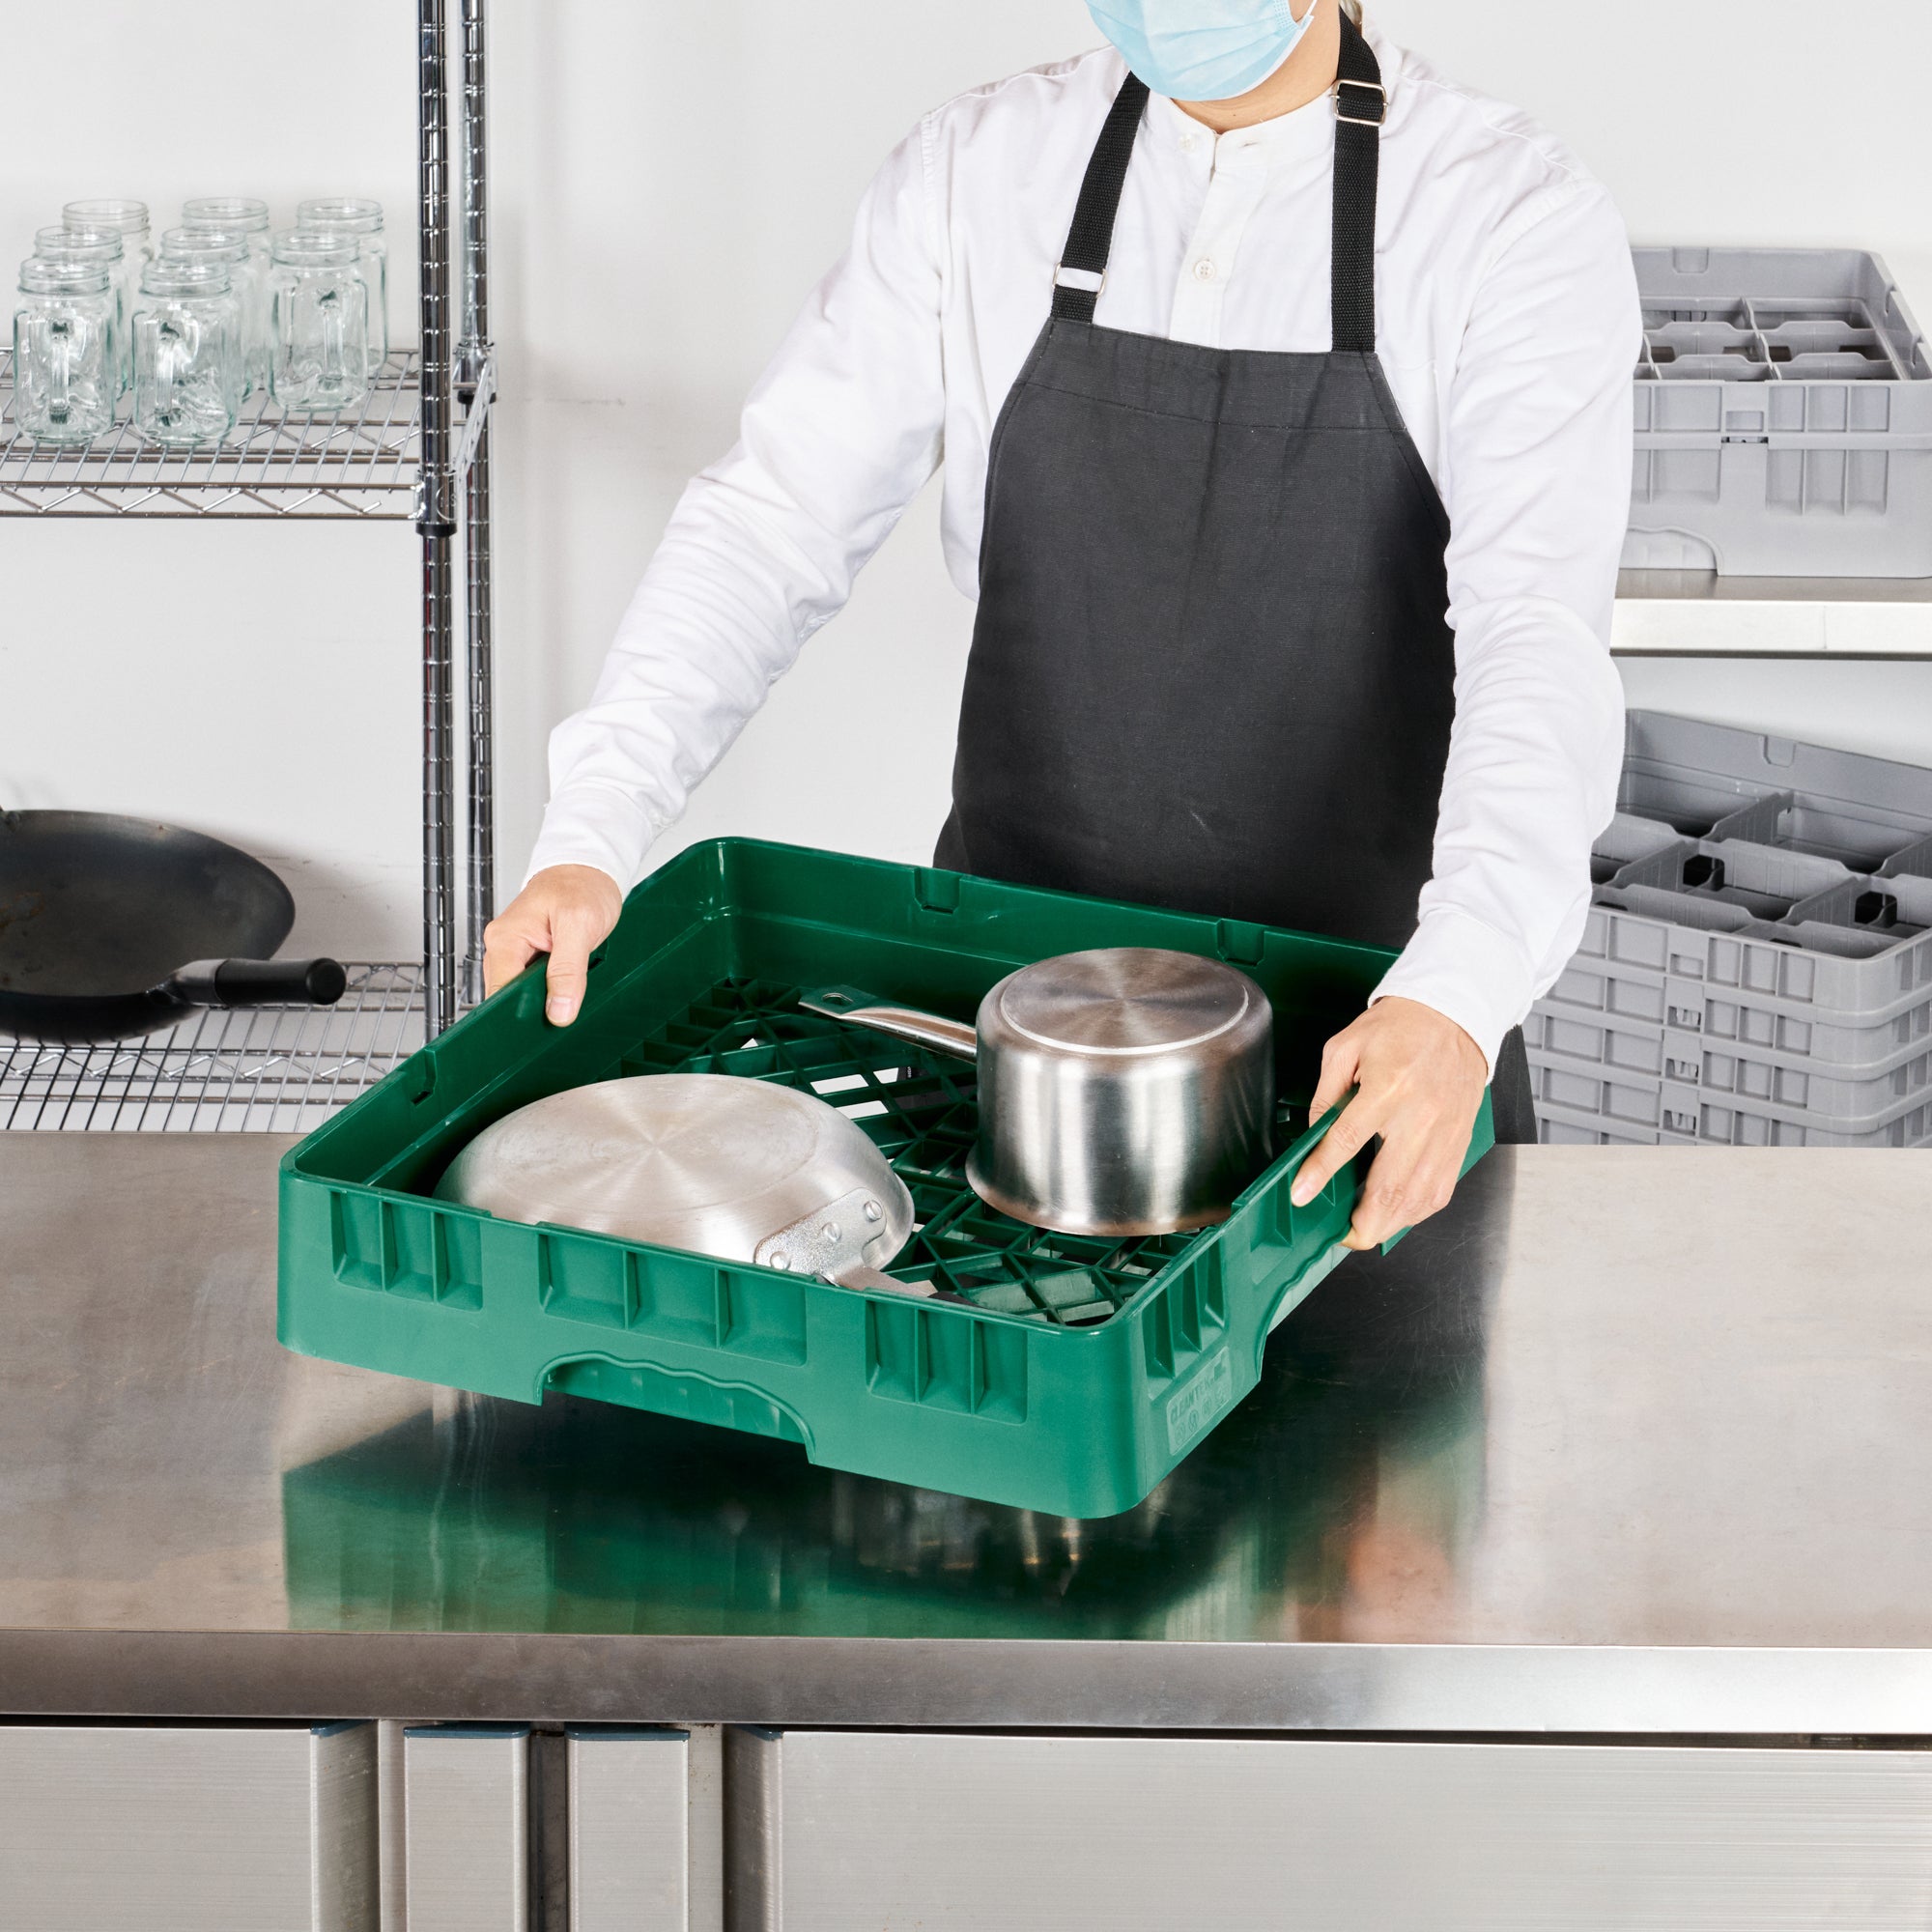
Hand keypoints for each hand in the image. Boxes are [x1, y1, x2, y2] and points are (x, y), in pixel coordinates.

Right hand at [481, 864, 623, 1023]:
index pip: (500, 992)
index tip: (545, 1023)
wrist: (589, 871)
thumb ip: (568, 971)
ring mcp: (515, 952)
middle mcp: (504, 946)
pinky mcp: (530, 955)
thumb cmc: (582, 887)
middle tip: (564, 1011)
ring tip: (568, 993)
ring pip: (521, 993)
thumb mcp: (580, 926)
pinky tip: (566, 986)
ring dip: (544, 1000)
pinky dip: (550, 990)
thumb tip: (558, 1011)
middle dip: (534, 1009)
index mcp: (505, 938)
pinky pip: (533, 984)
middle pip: (507, 997)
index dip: (521, 1013)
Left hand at [1288, 997, 1487, 1250]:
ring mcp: (1444, 1134)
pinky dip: (1417, 1211)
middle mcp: (1420, 1116)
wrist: (1454, 1017)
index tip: (1302, 1193)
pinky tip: (1398, 1214)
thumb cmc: (1401, 1027)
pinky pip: (1440, 1190)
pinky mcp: (1459, 1143)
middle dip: (1362, 1221)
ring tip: (1365, 1228)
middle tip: (1341, 1233)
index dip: (1320, 1172)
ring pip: (1417, 1197)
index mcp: (1388, 1087)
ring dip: (1389, 1223)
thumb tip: (1315, 1132)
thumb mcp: (1346, 1046)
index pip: (1347, 1141)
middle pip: (1389, 1185)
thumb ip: (1326, 1093)